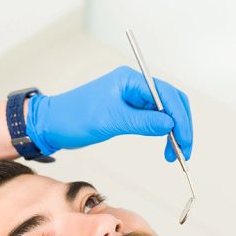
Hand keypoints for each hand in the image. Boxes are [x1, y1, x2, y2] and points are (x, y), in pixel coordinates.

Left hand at [26, 66, 192, 161]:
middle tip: (184, 151)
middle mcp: (135, 86)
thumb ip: (141, 122)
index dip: (180, 119)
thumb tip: (170, 125)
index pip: (168, 96)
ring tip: (174, 154)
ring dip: (174, 132)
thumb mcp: (110, 121)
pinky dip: (163, 134)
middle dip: (182, 126)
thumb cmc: (74, 117)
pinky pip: (154, 120)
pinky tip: (165, 147)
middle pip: (172, 102)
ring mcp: (133, 98)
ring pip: (165, 113)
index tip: (183, 142)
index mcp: (131, 80)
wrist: (52, 124)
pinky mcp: (129, 111)